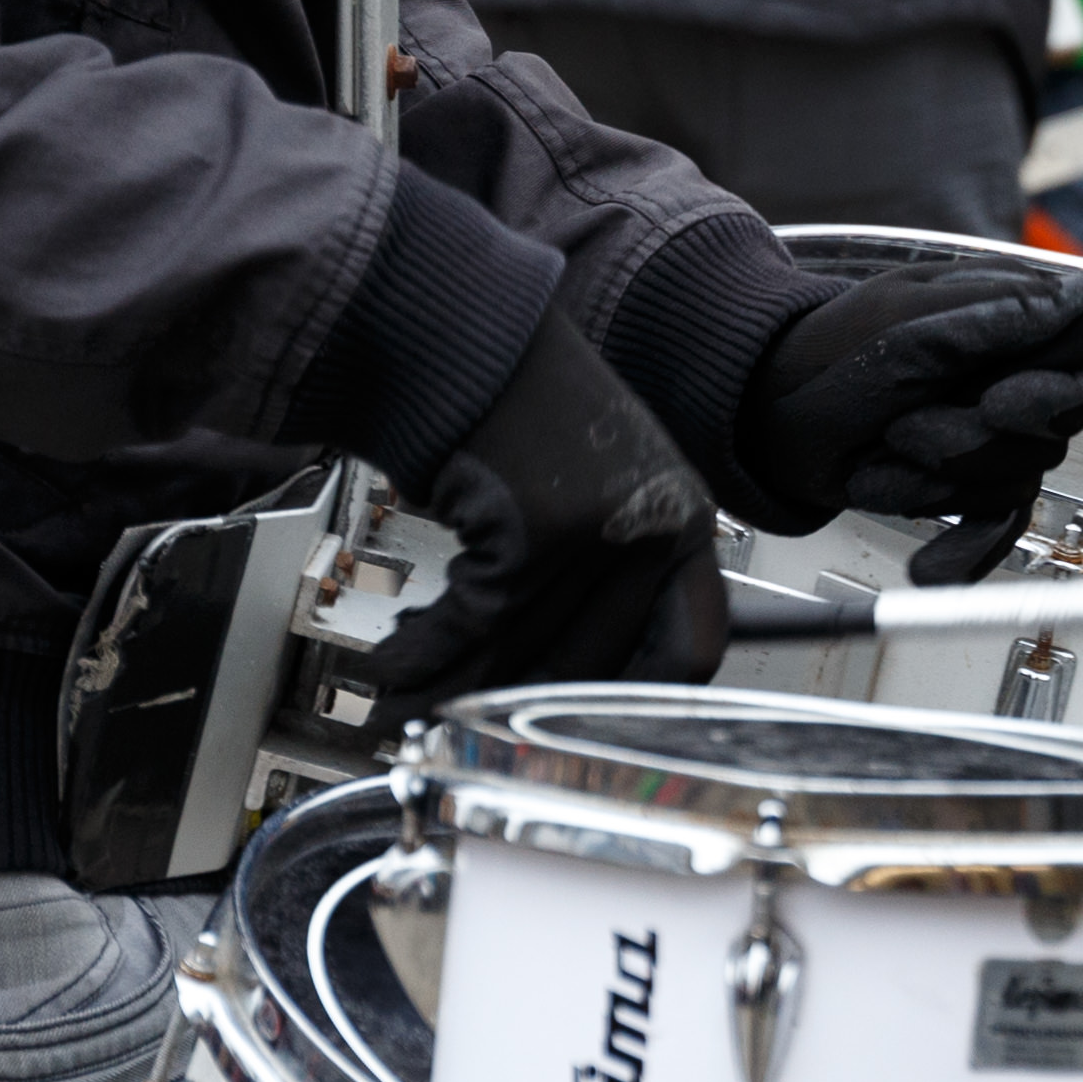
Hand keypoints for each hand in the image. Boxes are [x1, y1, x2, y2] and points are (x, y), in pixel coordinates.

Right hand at [360, 319, 726, 710]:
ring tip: (406, 713)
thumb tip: (571, 681)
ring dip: (449, 695)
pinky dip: (421, 654)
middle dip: (515, 715)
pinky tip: (392, 666)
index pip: (690, 649)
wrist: (468, 342)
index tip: (592, 739)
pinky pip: (472, 627)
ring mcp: (598, 535)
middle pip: (593, 669)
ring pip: (521, 654)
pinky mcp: (532, 535)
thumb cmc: (527, 409)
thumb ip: (609, 577)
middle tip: (469, 738)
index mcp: (683, 524)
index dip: (640, 706)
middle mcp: (654, 531)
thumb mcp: (607, 487)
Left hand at [741, 262, 1082, 578]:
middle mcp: (1013, 379)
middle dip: (969, 441)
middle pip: (1053, 434)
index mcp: (1010, 321)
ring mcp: (991, 437)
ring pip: (1014, 482)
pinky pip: (996, 533)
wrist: (768, 422)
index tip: (1002, 404)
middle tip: (904, 428)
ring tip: (879, 460)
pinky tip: (927, 565)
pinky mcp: (967, 488)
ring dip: (936, 482)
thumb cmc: (826, 358)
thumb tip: (1077, 297)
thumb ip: (998, 313)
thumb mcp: (907, 323)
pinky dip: (960, 551)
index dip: (1062, 390)